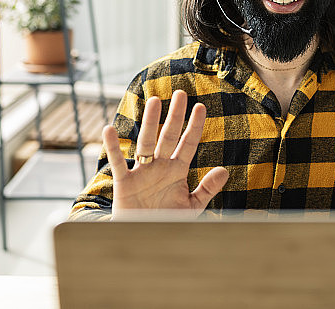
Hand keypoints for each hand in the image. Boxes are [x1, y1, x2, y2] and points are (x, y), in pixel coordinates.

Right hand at [102, 89, 228, 216]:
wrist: (145, 240)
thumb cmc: (168, 222)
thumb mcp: (192, 207)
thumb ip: (207, 189)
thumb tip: (225, 170)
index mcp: (176, 171)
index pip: (187, 144)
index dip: (194, 126)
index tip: (200, 107)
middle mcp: (159, 167)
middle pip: (168, 137)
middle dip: (175, 116)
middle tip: (180, 93)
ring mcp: (142, 173)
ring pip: (146, 143)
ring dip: (150, 123)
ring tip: (154, 101)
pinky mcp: (124, 184)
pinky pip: (118, 163)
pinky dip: (113, 147)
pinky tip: (109, 130)